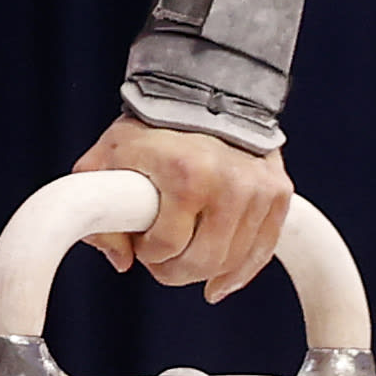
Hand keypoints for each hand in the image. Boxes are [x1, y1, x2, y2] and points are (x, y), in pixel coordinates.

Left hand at [70, 115, 291, 296]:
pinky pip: (261, 252)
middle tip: (159, 257)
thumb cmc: (152, 125)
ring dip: (202, 271)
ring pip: (230, 262)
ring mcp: (257, 191)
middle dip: (172, 270)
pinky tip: (218, 284)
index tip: (140, 241)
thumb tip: (120, 259)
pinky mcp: (278, 194)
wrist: (203, 92)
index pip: (164, 247)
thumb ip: (97, 204)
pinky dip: (239, 273)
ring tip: (183, 254)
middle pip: (200, 262)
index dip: (146, 252)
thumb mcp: (109, 155)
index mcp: (184, 174)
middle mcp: (227, 184)